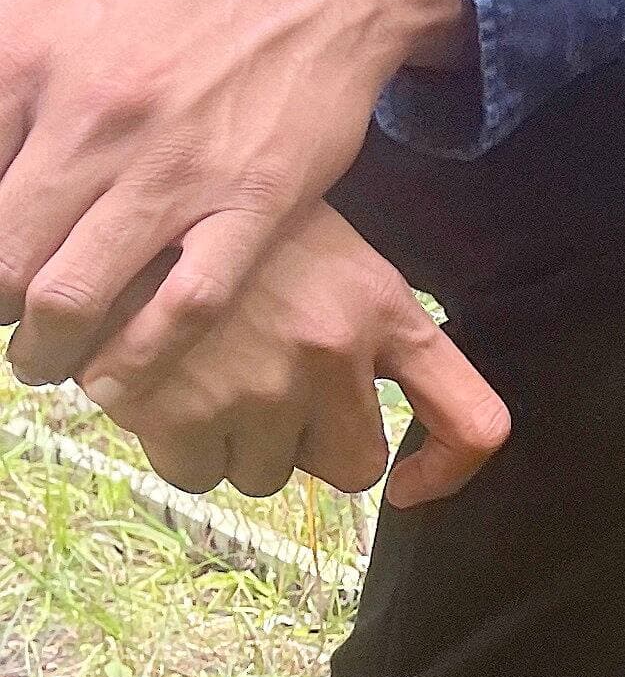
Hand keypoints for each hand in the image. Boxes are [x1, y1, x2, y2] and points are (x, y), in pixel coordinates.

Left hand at [0, 0, 469, 385]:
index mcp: (22, 51)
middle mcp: (91, 115)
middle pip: (0, 254)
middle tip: (2, 310)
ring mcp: (173, 167)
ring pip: (72, 294)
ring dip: (43, 347)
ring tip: (39, 357)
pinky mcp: (251, 205)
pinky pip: (182, 309)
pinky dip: (137, 360)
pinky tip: (112, 379)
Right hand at [67, 197, 510, 506]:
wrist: (101, 190)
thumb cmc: (213, 211)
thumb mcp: (315, 242)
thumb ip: (356, 321)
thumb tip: (355, 417)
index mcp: (380, 306)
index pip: (471, 420)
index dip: (449, 471)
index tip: (413, 486)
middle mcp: (333, 350)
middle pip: (353, 468)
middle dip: (310, 444)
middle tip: (261, 384)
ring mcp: (260, 386)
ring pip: (267, 475)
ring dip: (235, 441)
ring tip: (200, 365)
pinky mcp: (184, 413)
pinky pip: (198, 474)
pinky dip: (177, 443)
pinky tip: (159, 379)